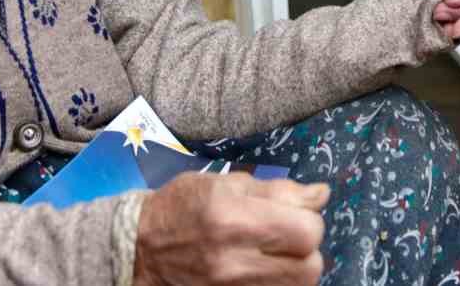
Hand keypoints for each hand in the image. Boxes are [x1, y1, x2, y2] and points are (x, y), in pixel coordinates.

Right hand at [134, 173, 328, 285]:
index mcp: (233, 218)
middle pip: (310, 267)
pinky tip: (263, 269)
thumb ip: (277, 190)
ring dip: (295, 268)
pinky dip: (277, 282)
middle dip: (306, 249)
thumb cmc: (180, 207)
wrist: (137, 251)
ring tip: (274, 254)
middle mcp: (234, 261)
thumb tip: (321, 194)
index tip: (293, 214)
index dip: (308, 219)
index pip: (307, 231)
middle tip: (286, 237)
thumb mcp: (223, 183)